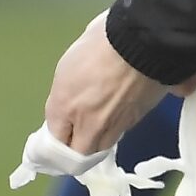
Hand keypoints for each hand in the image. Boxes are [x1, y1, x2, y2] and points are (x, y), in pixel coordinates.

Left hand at [42, 10, 186, 155]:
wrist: (141, 40)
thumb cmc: (100, 42)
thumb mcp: (68, 66)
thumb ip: (64, 95)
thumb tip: (66, 109)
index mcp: (65, 105)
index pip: (54, 140)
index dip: (54, 141)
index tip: (54, 137)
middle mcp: (88, 122)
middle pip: (78, 155)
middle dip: (73, 152)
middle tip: (73, 141)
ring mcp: (114, 124)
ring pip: (100, 148)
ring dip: (94, 143)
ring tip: (92, 129)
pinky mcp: (135, 120)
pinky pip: (118, 133)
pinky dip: (112, 130)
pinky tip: (111, 116)